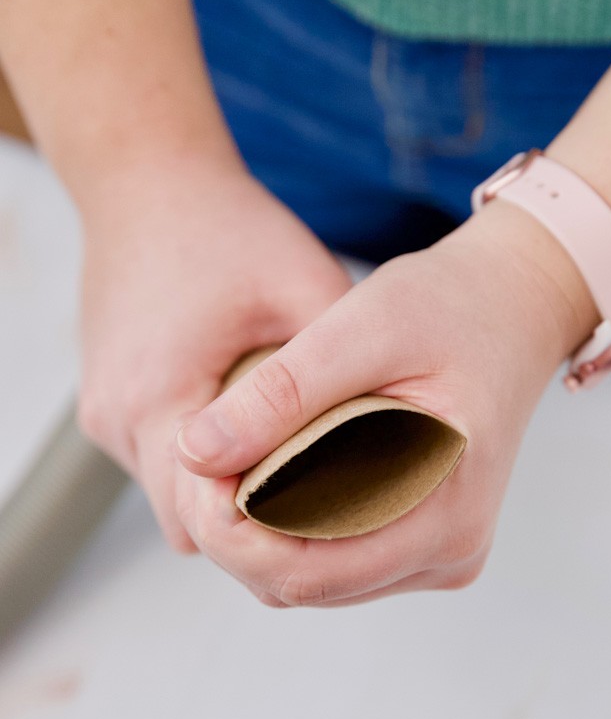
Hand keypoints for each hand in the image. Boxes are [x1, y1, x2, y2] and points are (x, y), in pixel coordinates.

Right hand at [76, 157, 353, 550]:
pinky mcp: (107, 399)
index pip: (210, 519)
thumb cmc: (225, 224)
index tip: (329, 533)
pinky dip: (208, 469)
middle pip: (191, 524)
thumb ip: (338, 359)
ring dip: (230, 499)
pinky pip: (160, 464)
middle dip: (256, 531)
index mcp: (159, 395)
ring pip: (174, 498)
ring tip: (296, 481)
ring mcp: (104, 411)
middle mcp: (118, 417)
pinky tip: (257, 442)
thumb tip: (397, 422)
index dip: (272, 538)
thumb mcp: (301, 282)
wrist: (145, 179)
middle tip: (326, 517)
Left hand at [173, 200, 595, 605]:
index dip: (230, 532)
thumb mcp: (364, 328)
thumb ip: (281, 393)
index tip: (197, 463)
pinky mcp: (426, 536)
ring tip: (234, 459)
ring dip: (258, 531)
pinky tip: (274, 472)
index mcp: (445, 514)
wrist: (514, 305)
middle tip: (204, 456)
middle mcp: (449, 551)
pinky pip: (336, 557)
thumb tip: (194, 452)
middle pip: (302, 582)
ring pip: (312, 576)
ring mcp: (440, 550)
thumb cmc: (451, 307)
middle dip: (235, 532)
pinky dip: (289, 525)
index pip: (305, 572)